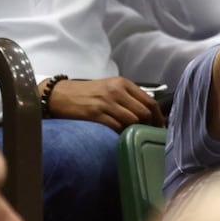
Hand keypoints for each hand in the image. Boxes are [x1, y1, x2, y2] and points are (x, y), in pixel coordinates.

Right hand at [47, 76, 163, 129]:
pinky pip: (116, 127)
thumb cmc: (87, 93)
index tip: (160, 128)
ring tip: (134, 137)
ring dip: (135, 131)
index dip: (158, 117)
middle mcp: (116, 91)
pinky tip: (120, 137)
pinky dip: (121, 134)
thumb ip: (128, 97)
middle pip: (144, 112)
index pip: (150, 101)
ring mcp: (106, 102)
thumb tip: (149, 113)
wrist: (59, 95)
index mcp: (123, 83)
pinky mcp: (95, 114)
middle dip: (150, 126)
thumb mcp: (110, 87)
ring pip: (132, 121)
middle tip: (149, 135)